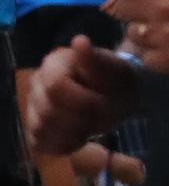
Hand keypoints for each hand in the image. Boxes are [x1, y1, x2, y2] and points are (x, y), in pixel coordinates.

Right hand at [27, 38, 139, 154]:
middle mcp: (37, 83)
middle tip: (102, 114)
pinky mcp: (35, 127)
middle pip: (48, 112)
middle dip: (82, 119)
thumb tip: (80, 41)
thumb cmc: (117, 80)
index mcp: (54, 63)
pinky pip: (42, 143)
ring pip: (42, 129)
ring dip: (74, 132)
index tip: (104, 102)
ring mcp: (33, 106)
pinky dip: (65, 144)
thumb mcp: (116, 72)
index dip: (82, 101)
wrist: (118, 95)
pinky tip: (81, 136)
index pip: (56, 87)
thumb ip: (95, 62)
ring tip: (93, 123)